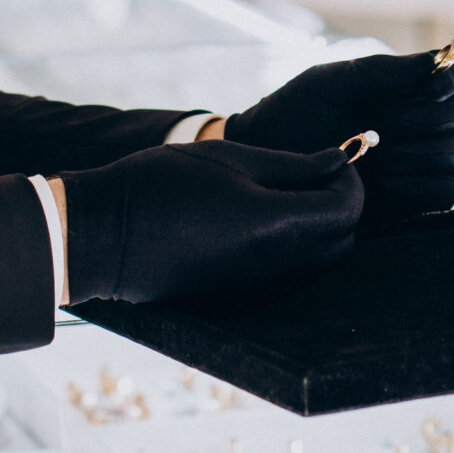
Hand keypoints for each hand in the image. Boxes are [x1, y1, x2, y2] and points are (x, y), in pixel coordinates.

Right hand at [60, 140, 361, 303]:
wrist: (102, 237)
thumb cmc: (160, 184)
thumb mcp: (230, 158)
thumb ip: (292, 165)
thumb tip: (338, 160)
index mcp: (275, 224)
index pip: (347, 209)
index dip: (351, 181)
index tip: (335, 157)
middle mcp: (275, 265)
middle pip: (343, 240)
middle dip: (341, 205)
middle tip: (315, 173)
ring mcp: (258, 286)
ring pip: (320, 261)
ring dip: (320, 228)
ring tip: (288, 192)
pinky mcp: (240, 295)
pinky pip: (291, 274)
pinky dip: (296, 247)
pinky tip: (266, 218)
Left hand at [223, 50, 453, 225]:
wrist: (268, 162)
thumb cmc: (296, 112)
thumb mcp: (332, 82)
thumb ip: (383, 71)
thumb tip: (435, 59)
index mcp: (405, 87)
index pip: (453, 76)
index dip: (451, 79)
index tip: (432, 87)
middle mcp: (420, 121)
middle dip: (433, 118)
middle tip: (388, 123)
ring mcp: (419, 161)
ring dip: (421, 152)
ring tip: (376, 153)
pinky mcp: (413, 199)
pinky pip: (446, 193)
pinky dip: (422, 185)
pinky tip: (384, 181)